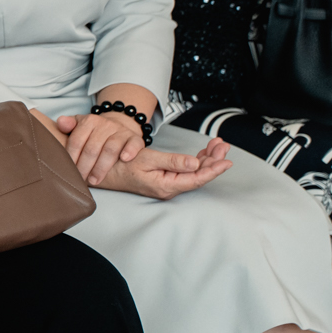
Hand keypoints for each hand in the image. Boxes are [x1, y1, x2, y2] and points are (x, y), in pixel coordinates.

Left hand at [53, 111, 145, 185]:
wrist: (117, 125)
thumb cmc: (93, 132)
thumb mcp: (79, 126)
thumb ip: (68, 125)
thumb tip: (60, 122)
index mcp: (89, 121)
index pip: (77, 140)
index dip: (72, 157)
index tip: (69, 171)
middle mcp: (105, 124)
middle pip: (93, 147)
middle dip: (85, 166)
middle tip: (81, 179)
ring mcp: (121, 131)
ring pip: (111, 148)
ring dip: (102, 166)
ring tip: (95, 180)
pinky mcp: (135, 138)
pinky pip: (134, 143)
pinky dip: (130, 151)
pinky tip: (124, 160)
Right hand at [94, 139, 233, 199]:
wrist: (104, 171)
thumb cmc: (122, 166)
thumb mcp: (147, 160)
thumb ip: (173, 162)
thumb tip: (196, 163)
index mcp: (167, 185)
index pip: (197, 178)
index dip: (213, 169)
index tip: (226, 161)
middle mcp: (170, 187)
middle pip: (198, 174)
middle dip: (213, 159)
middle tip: (223, 145)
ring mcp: (168, 183)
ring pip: (194, 171)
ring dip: (206, 158)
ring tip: (218, 145)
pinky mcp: (165, 178)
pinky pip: (186, 170)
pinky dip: (196, 159)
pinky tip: (203, 153)